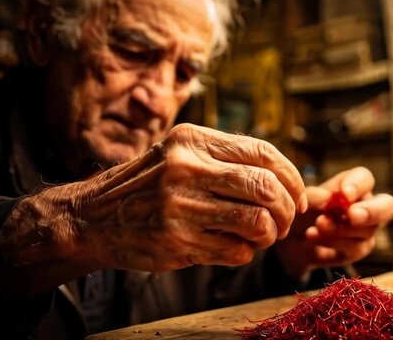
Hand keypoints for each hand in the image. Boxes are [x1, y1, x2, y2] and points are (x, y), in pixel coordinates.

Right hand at [1, 124, 306, 280]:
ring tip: (262, 236)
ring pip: (257, 221)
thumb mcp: (181, 155)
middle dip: (287, 210)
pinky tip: (233, 246)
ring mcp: (180, 205)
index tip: (299, 196)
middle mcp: (187, 168)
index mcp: (193, 140)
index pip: (264, 153)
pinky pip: (236, 250)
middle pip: (266, 188)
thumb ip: (228, 160)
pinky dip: (245, 252)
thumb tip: (286, 180)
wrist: (93, 217)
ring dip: (269, 234)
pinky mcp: (176, 241)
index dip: (293, 178)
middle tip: (284, 222)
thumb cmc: (148, 186)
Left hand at [275, 167, 392, 279]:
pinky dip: (333, 242)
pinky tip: (312, 236)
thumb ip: (314, 196)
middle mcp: (367, 205)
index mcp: (354, 185)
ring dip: (341, 229)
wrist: (292, 240)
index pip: (365, 179)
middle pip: (388, 206)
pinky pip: (354, 249)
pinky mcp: (358, 250)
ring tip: (318, 225)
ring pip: (368, 231)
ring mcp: (366, 230)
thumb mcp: (301, 201)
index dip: (358, 185)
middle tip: (352, 215)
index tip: (344, 194)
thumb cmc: (301, 211)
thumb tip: (328, 197)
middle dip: (372, 211)